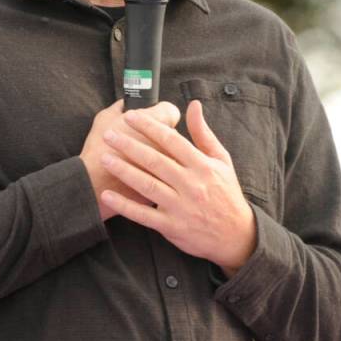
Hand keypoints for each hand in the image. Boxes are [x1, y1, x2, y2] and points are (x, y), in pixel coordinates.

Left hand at [99, 100, 257, 274]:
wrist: (236, 235)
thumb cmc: (226, 193)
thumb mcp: (221, 160)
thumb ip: (203, 133)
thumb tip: (193, 105)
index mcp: (202, 165)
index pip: (171, 140)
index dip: (149, 126)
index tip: (131, 116)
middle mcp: (190, 184)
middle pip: (155, 160)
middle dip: (129, 146)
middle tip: (108, 135)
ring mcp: (180, 207)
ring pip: (147, 185)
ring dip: (124, 171)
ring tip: (104, 158)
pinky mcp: (172, 227)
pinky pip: (144, 215)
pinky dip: (125, 206)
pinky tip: (108, 195)